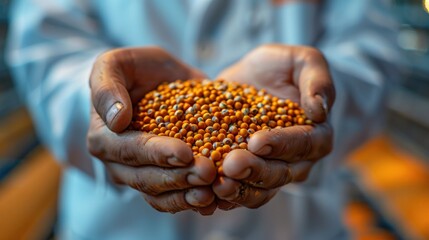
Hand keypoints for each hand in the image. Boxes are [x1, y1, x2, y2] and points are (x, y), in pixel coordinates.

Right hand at [87, 47, 216, 214]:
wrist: (153, 80)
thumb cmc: (133, 70)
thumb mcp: (116, 64)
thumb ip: (108, 87)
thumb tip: (116, 120)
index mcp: (104, 137)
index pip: (129, 150)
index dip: (156, 153)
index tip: (185, 152)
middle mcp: (119, 163)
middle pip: (146, 178)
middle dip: (178, 178)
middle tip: (208, 173)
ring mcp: (140, 174)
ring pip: (160, 196)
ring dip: (187, 196)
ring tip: (213, 191)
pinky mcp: (161, 179)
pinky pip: (174, 199)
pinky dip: (193, 201)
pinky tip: (215, 198)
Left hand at [213, 44, 334, 208]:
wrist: (251, 79)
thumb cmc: (281, 68)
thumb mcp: (303, 61)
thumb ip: (316, 80)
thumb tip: (320, 110)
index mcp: (316, 134)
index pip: (304, 144)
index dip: (282, 145)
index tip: (257, 141)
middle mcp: (297, 160)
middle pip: (280, 173)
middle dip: (255, 171)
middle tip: (230, 166)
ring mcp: (272, 172)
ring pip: (260, 190)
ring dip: (240, 191)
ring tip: (217, 186)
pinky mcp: (248, 177)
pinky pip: (240, 193)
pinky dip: (225, 198)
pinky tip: (206, 195)